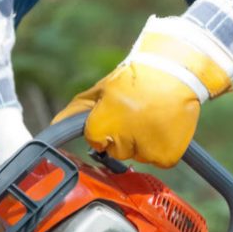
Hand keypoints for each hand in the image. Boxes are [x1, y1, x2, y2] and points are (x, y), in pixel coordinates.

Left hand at [53, 16, 232, 168]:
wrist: (177, 72)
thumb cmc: (137, 78)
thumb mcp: (102, 90)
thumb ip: (77, 111)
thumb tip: (54, 126)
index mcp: (102, 126)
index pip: (95, 141)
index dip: (104, 127)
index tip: (115, 114)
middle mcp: (122, 144)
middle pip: (116, 151)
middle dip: (123, 136)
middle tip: (137, 113)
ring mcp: (145, 153)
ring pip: (138, 155)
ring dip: (143, 142)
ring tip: (154, 117)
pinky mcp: (165, 159)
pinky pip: (158, 159)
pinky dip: (161, 148)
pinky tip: (165, 127)